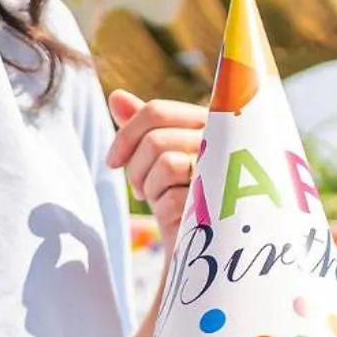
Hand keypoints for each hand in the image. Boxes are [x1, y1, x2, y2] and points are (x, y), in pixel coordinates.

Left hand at [107, 90, 208, 258]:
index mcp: (206, 122)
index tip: (112, 162)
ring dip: (152, 188)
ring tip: (161, 198)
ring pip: (166, 164)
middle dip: (136, 169)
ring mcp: (224, 168)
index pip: (156, 112)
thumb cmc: (182, 192)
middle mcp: (220, 140)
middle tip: (142, 189)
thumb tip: (117, 97)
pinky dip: (165, 209)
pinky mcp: (220, 200)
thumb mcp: (158, 158)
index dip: (126, 136)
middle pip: (155, 140)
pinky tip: (177, 215)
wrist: (208, 238)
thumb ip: (141, 126)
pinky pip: (173, 197)